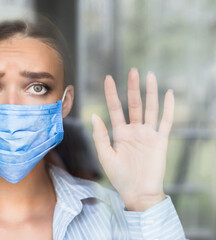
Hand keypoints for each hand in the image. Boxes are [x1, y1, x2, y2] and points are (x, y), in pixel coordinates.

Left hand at [92, 68, 173, 211]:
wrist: (137, 193)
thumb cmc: (119, 177)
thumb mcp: (105, 156)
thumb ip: (100, 136)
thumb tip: (94, 116)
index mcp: (119, 133)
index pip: (115, 108)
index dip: (111, 94)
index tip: (108, 78)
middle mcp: (134, 130)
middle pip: (134, 104)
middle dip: (133, 87)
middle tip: (133, 70)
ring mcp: (148, 134)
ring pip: (150, 108)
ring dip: (151, 92)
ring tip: (150, 75)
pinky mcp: (160, 140)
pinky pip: (166, 121)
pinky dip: (168, 108)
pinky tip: (169, 94)